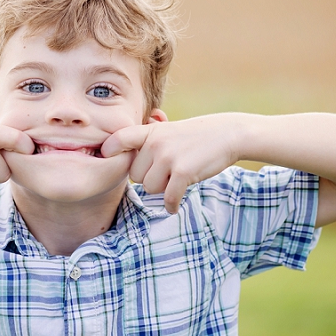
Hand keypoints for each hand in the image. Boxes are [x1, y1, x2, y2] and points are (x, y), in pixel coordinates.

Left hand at [101, 115, 239, 212]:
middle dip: (149, 179)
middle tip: (165, 173)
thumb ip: (146, 141)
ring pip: (150, 188)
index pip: (117, 139)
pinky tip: (174, 206)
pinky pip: (168, 198)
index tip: (109, 160)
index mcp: (149, 131)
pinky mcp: (182, 172)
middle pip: (135, 176)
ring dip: (162, 190)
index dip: (109, 152)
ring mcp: (168, 157)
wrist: (227, 134)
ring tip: (175, 180)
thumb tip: (115, 153)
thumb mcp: (167, 130)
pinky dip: (171, 205)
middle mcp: (155, 143)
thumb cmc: (194, 136)